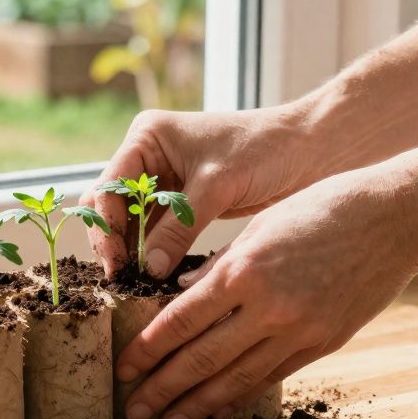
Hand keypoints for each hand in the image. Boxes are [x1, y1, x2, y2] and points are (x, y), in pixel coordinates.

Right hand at [84, 105, 321, 278]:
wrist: (310, 150)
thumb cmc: (265, 151)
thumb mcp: (216, 187)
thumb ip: (177, 228)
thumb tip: (146, 271)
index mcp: (148, 136)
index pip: (109, 186)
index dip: (107, 226)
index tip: (116, 264)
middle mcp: (148, 155)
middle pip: (111, 204)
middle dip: (112, 239)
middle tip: (120, 277)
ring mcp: (162, 179)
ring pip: (130, 220)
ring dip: (130, 249)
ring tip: (134, 282)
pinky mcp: (181, 201)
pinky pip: (154, 230)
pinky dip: (151, 250)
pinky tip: (153, 275)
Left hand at [117, 168, 417, 418]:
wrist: (393, 219)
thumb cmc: (322, 209)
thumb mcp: (259, 226)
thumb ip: (219, 265)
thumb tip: (181, 296)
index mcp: (242, 270)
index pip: (180, 321)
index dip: (147, 349)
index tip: (124, 368)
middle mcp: (267, 306)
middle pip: (201, 358)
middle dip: (162, 388)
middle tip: (133, 411)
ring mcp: (298, 330)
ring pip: (236, 378)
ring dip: (198, 405)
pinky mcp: (324, 343)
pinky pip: (273, 376)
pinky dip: (242, 395)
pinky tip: (219, 409)